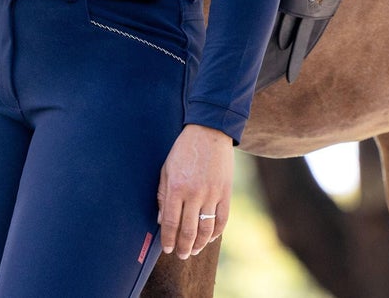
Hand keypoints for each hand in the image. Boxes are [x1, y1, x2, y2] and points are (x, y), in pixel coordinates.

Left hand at [157, 123, 231, 258]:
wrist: (209, 132)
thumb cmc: (183, 150)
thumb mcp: (166, 170)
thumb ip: (163, 196)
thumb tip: (162, 221)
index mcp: (176, 187)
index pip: (171, 223)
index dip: (168, 239)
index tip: (168, 249)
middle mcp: (194, 193)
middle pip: (188, 230)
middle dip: (183, 247)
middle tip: (181, 255)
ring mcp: (212, 194)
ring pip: (206, 229)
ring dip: (199, 244)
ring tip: (193, 250)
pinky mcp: (226, 193)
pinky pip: (222, 220)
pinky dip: (216, 233)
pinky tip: (209, 238)